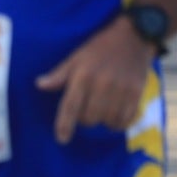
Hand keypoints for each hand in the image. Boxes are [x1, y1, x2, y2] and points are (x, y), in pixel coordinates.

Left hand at [36, 16, 159, 143]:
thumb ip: (59, 75)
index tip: (61, 139)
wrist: (133, 37)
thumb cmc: (99, 48)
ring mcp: (121, 90)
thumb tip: (39, 85)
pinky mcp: (137, 94)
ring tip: (101, 109)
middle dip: (84, 119)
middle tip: (86, 108)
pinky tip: (115, 113)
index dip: (64, 125)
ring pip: (107, 121)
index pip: (70, 106)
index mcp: (83, 75)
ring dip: (102, 121)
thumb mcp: (76, 57)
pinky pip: (125, 120)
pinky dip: (118, 122)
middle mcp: (102, 84)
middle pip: (89, 118)